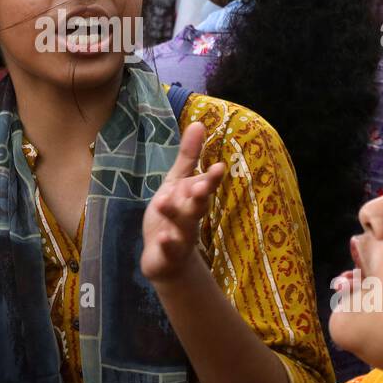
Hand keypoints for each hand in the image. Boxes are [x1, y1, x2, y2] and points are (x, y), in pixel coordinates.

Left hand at [141, 122, 224, 283]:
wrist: (167, 259)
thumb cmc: (174, 215)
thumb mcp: (177, 183)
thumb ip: (188, 156)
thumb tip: (198, 123)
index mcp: (193, 198)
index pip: (205, 186)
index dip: (211, 178)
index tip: (219, 166)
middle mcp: (191, 217)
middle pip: (198, 206)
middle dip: (201, 195)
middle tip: (202, 185)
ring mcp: (181, 237)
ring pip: (182, 226)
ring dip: (175, 215)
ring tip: (163, 203)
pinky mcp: (168, 255)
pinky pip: (169, 250)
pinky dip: (167, 244)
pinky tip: (162, 238)